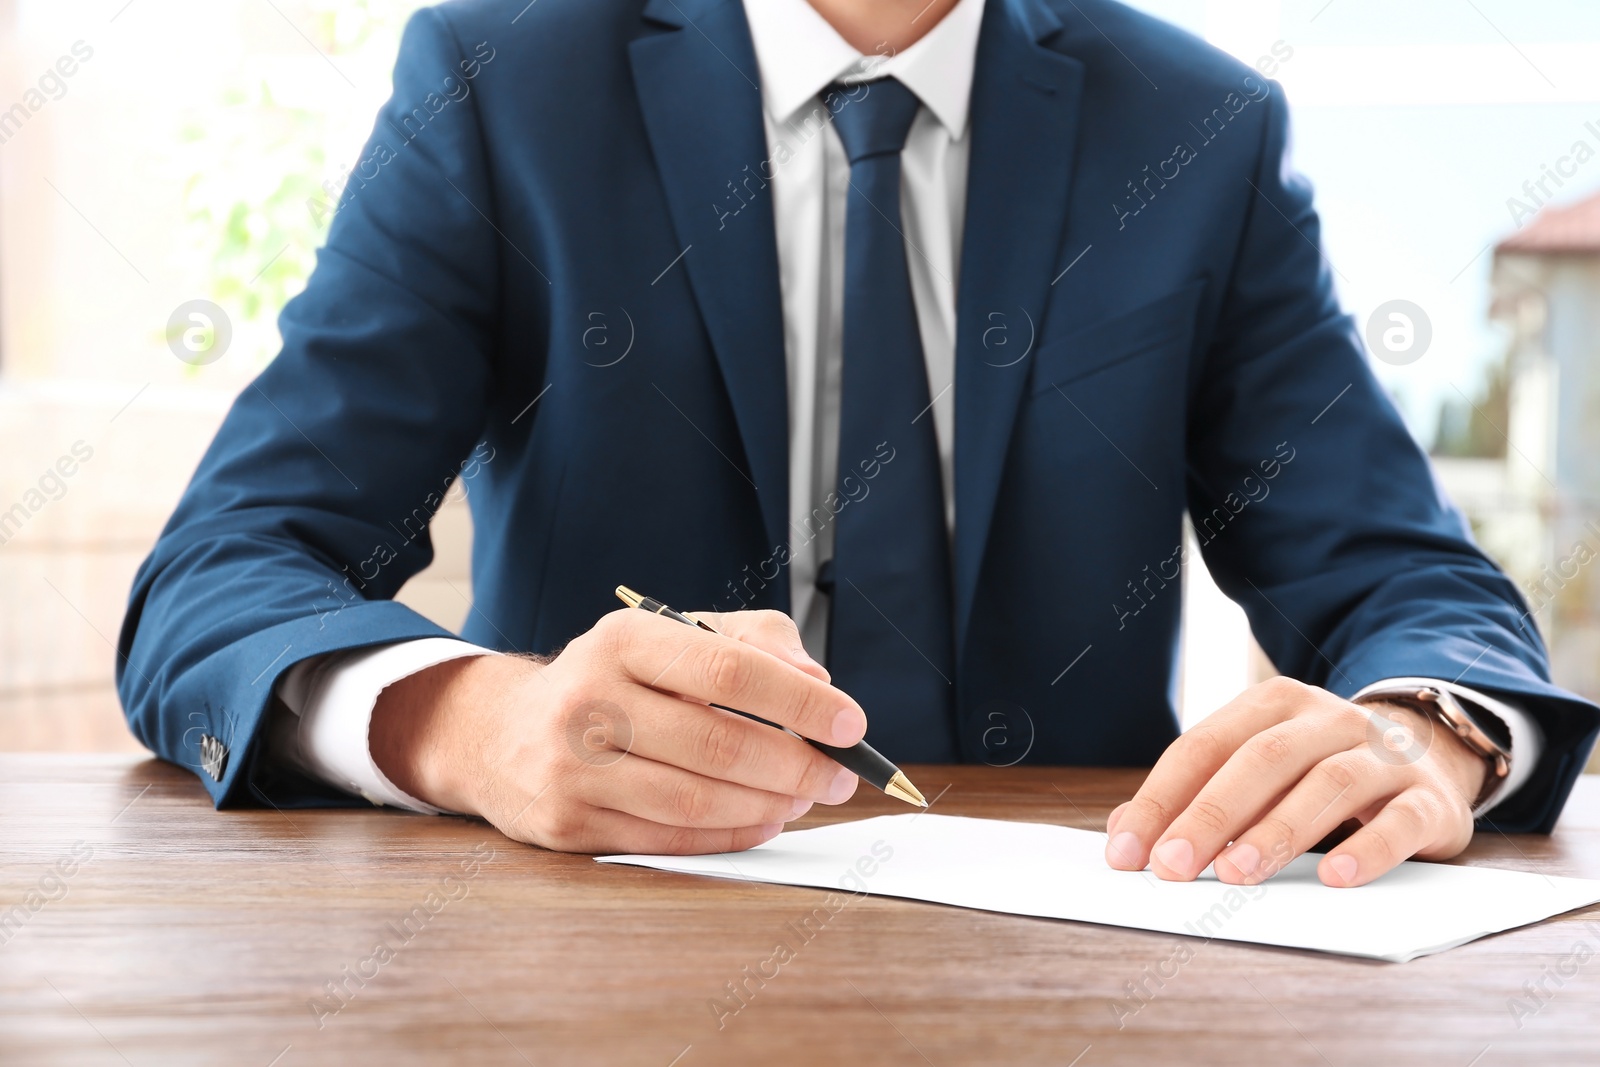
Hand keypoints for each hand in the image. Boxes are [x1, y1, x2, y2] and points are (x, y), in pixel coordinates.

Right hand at [369, 609, 863, 853]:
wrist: (501, 731)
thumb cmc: (613, 680)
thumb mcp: (671, 636)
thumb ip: (753, 642)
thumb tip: (817, 681)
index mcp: (624, 639)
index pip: (729, 670)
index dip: (800, 701)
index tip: (850, 723)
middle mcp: (590, 698)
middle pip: (718, 744)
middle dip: (796, 765)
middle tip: (837, 775)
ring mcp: (571, 766)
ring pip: (696, 801)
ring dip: (767, 806)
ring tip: (802, 798)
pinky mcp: (566, 823)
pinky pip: (668, 839)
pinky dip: (729, 835)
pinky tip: (761, 821)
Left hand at [1103, 677, 1488, 886]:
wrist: (1428, 760)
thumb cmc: (1318, 773)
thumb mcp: (1257, 772)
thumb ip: (1196, 795)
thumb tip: (1126, 836)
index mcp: (1275, 704)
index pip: (1204, 746)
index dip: (1160, 799)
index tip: (1127, 853)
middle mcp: (1330, 719)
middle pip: (1261, 761)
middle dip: (1210, 815)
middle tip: (1172, 867)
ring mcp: (1383, 755)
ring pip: (1328, 785)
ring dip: (1278, 831)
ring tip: (1238, 875)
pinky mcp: (1428, 798)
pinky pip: (1399, 822)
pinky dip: (1366, 850)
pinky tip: (1333, 878)